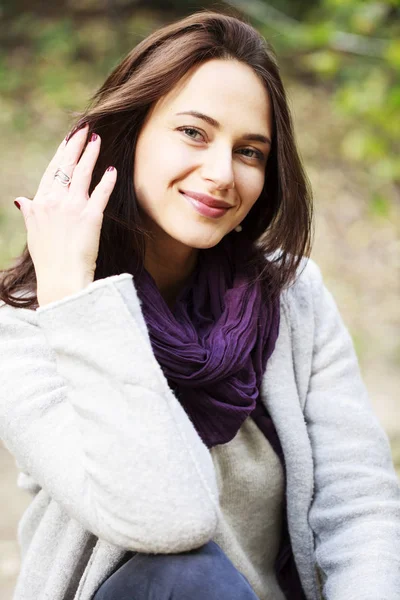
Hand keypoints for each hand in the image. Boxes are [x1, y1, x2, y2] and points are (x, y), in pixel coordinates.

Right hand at [14, 124, 116, 304]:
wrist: (60, 280)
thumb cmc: (48, 261)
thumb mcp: (34, 233)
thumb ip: (30, 213)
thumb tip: (21, 200)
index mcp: (40, 204)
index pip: (52, 171)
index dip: (62, 153)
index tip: (69, 139)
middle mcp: (54, 202)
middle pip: (67, 166)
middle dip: (76, 145)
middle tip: (86, 128)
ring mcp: (72, 208)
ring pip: (82, 174)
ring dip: (91, 154)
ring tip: (98, 139)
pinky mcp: (91, 217)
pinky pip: (101, 194)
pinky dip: (107, 180)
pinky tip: (112, 169)